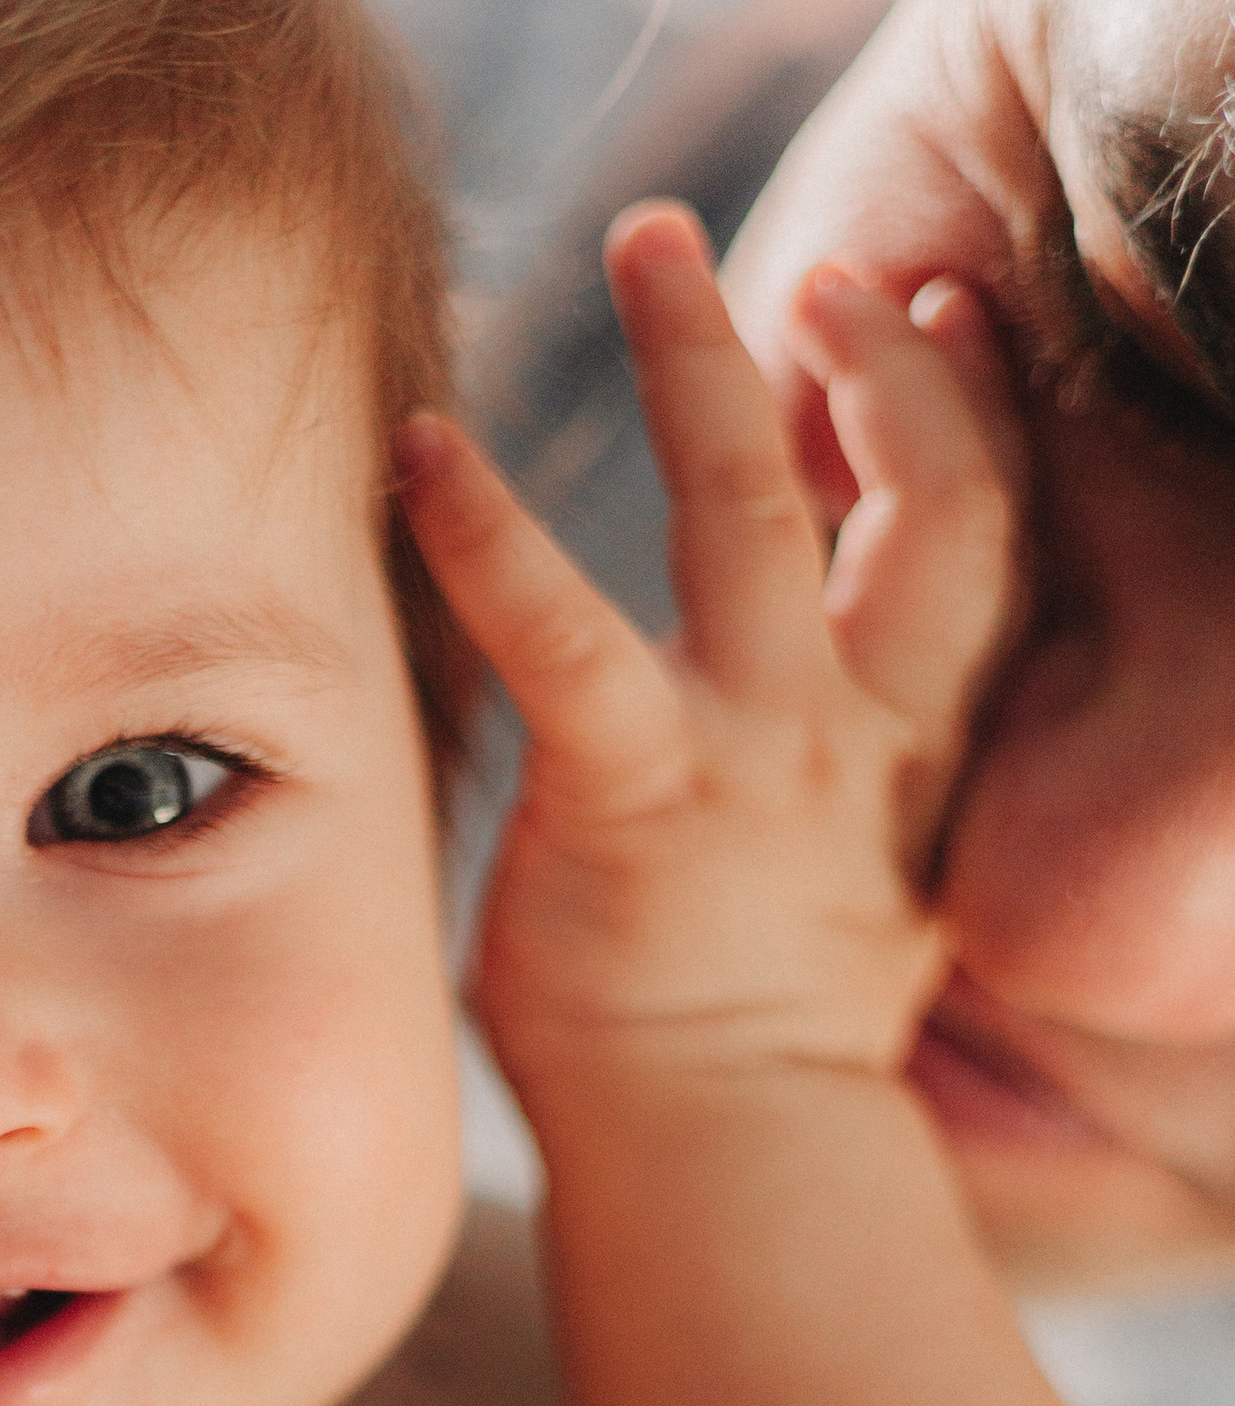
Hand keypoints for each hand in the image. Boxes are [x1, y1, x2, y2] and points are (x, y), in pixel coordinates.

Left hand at [399, 203, 1019, 1094]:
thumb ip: (838, 783)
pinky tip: (419, 447)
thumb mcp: (842, 892)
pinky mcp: (634, 796)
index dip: (972, 418)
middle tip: (837, 268)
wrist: (726, 1166)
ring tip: (651, 239)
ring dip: (701, 357)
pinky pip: (564, 636)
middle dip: (891, 360)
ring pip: (752, 507)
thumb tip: (794, 731)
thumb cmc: (753, 1053)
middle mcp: (863, 731)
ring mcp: (755, 756)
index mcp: (923, 751)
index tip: (941, 316)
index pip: (987, 548)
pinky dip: (489, 532)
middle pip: (934, 494)